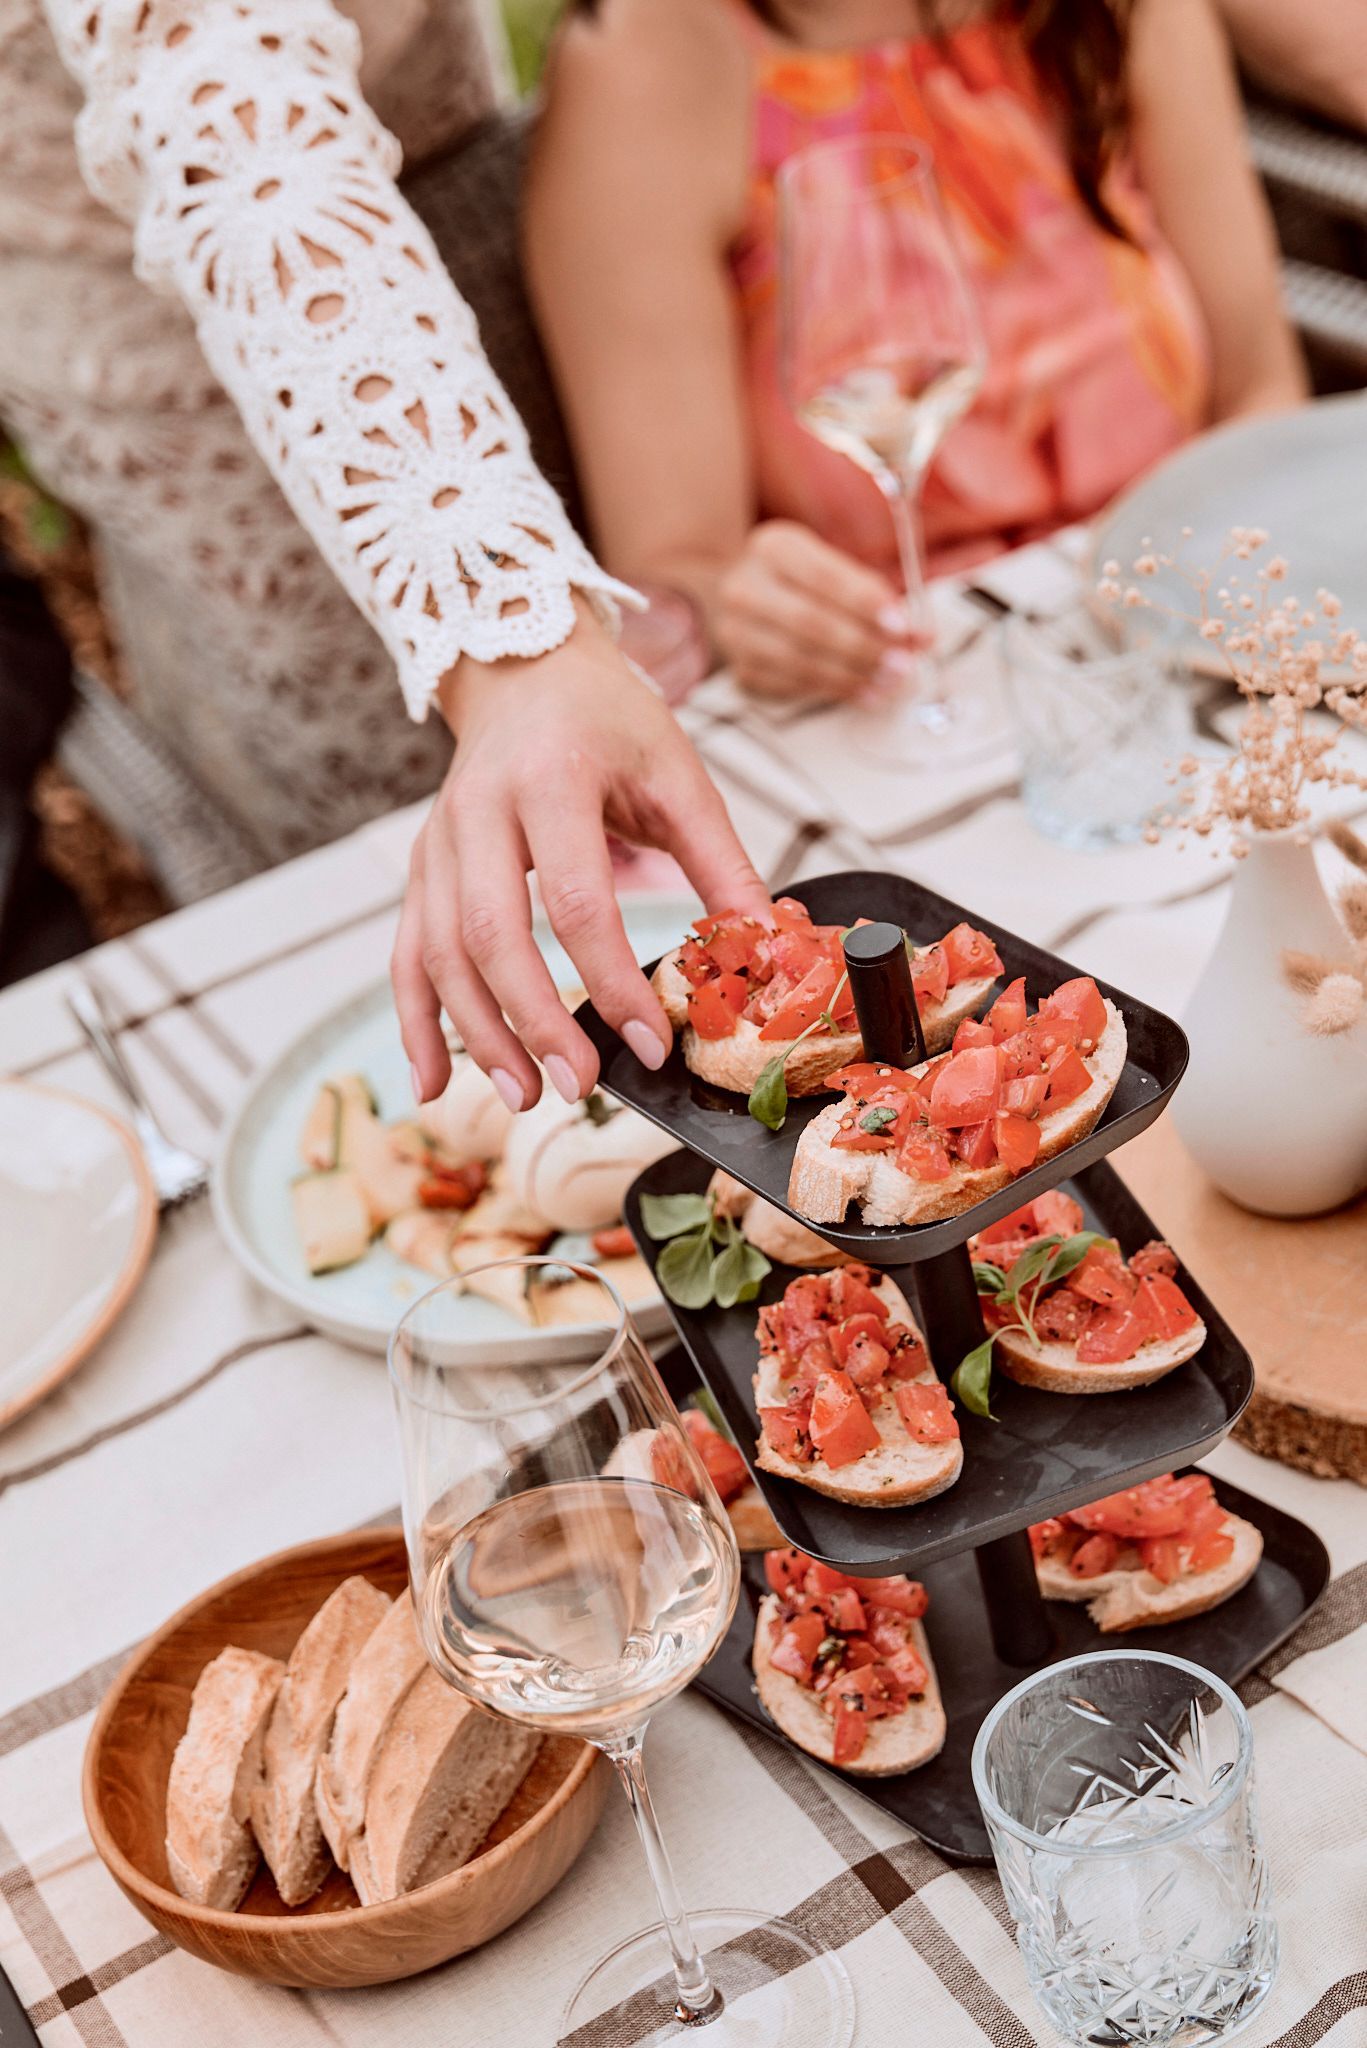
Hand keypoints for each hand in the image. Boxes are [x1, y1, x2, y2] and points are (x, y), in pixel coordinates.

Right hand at [393, 605, 769, 1109]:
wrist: (525, 665)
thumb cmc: (608, 722)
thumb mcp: (678, 775)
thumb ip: (722, 864)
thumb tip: (769, 948)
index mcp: (552, 779)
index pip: (574, 898)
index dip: (610, 978)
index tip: (652, 1041)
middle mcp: (479, 810)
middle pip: (492, 933)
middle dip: (534, 1020)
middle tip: (581, 1087)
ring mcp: (439, 842)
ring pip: (440, 952)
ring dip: (478, 1034)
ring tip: (525, 1095)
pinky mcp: (422, 869)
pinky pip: (407, 954)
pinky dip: (415, 1022)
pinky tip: (430, 1082)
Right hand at [712, 521, 926, 700]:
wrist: (746, 595)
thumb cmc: (804, 581)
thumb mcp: (831, 565)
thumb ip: (869, 591)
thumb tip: (914, 631)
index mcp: (774, 548)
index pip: (823, 577)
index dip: (864, 603)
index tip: (901, 626)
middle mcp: (745, 587)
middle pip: (810, 623)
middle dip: (863, 646)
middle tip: (903, 662)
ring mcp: (737, 631)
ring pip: (801, 659)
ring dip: (853, 674)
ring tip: (890, 681)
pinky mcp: (742, 668)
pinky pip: (793, 686)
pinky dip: (834, 691)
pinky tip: (865, 693)